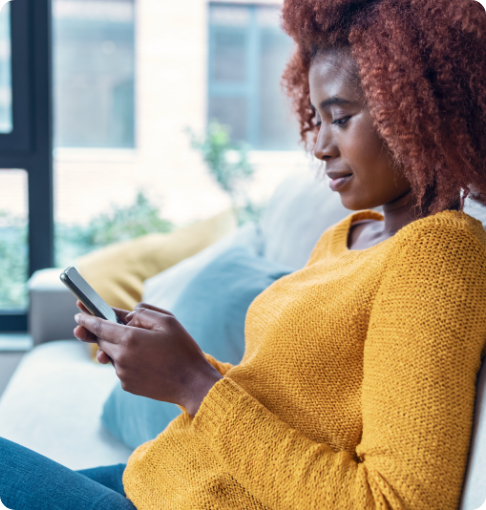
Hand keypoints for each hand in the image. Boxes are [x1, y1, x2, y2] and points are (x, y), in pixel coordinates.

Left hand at [73, 302, 222, 415]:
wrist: (192, 383)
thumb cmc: (183, 350)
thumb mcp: (168, 321)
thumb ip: (143, 313)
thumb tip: (127, 317)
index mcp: (130, 339)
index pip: (99, 326)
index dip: (87, 318)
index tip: (78, 313)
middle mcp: (121, 357)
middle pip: (102, 340)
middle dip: (101, 331)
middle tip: (105, 324)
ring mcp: (123, 374)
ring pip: (112, 354)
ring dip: (119, 346)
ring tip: (143, 345)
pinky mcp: (128, 385)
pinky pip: (121, 367)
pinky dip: (128, 360)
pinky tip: (148, 360)